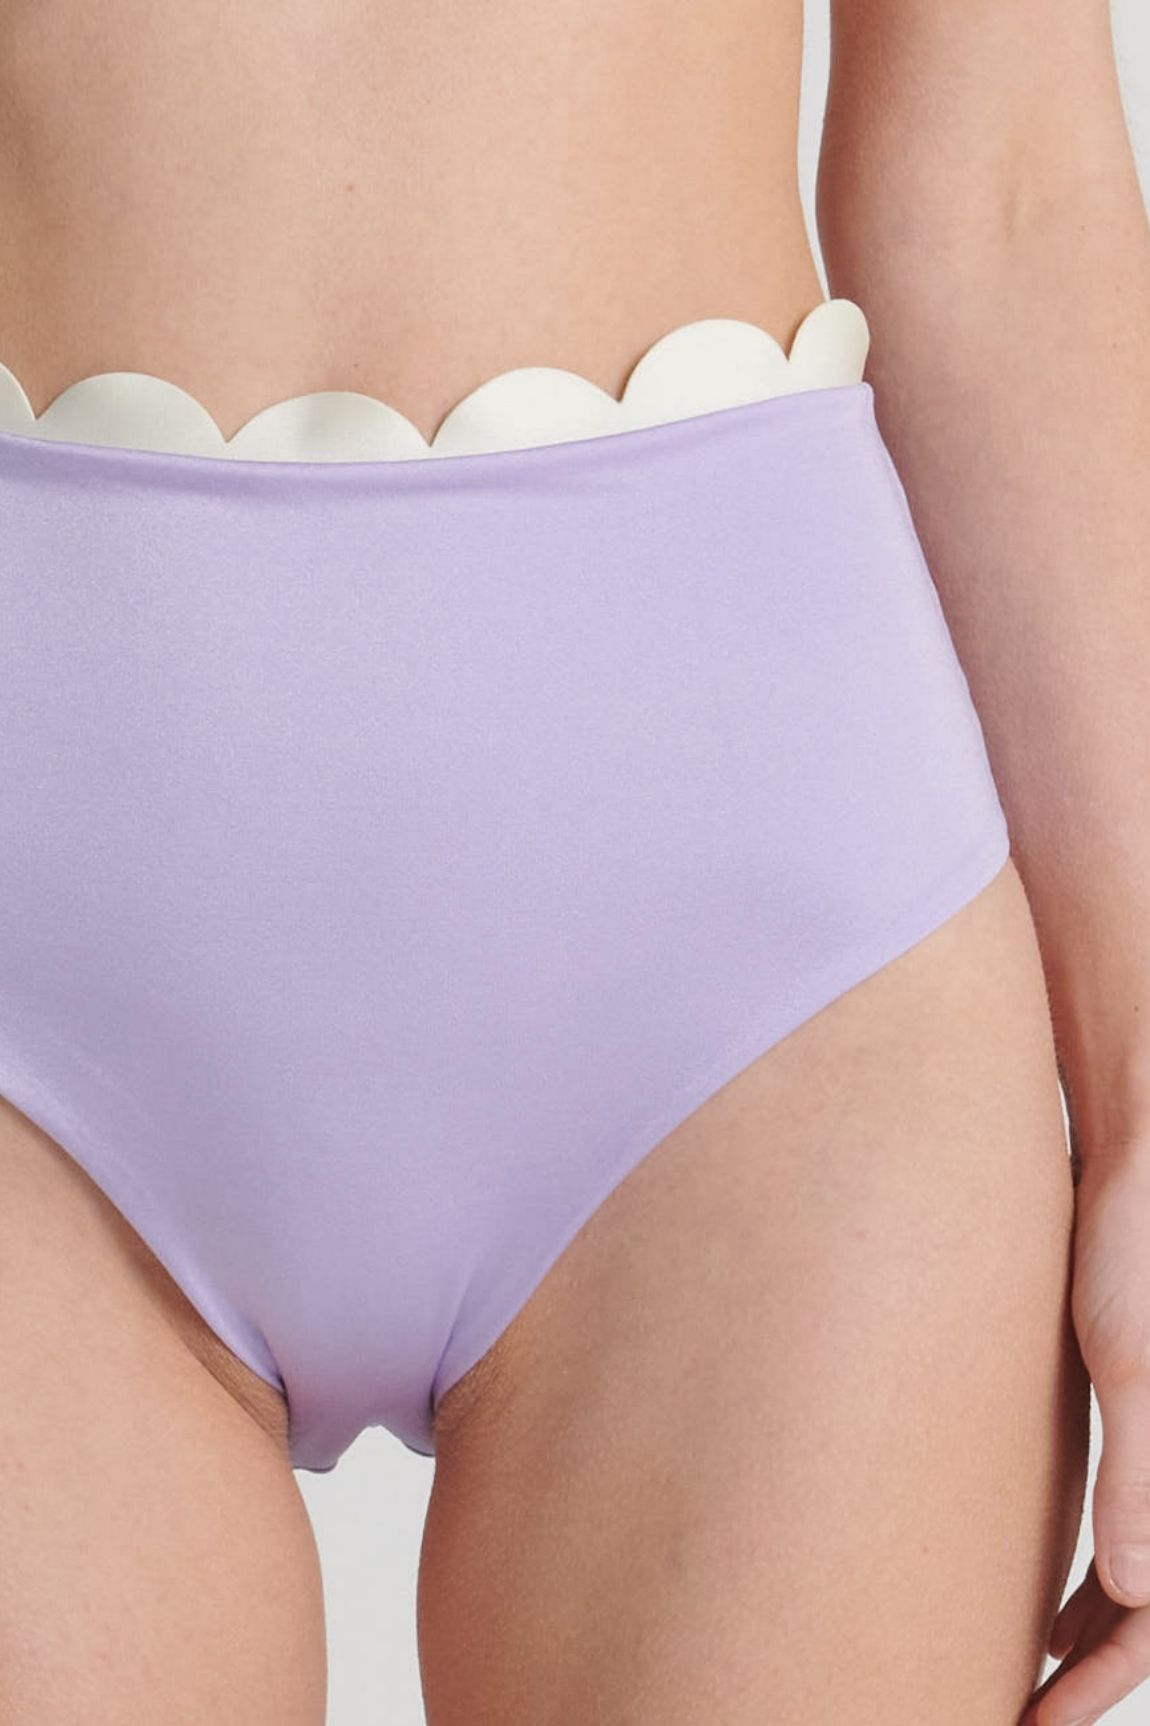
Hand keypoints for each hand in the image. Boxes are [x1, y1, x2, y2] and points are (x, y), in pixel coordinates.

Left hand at [1020, 1140, 1149, 1725]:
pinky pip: (1122, 1528)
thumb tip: (1135, 1593)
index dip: (1098, 1683)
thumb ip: (1139, 1480)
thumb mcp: (1130, 1368)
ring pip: (1137, 1580)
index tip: (1035, 1717)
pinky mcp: (1134, 1426)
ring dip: (1088, 1634)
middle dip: (1088, 1672)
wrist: (1128, 1179)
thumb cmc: (1133, 1259)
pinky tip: (1046, 1606)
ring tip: (1025, 1675)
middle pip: (1146, 1613)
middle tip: (1016, 1710)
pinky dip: (1090, 1580)